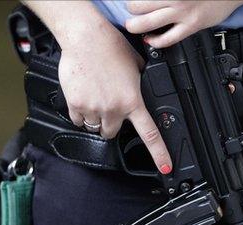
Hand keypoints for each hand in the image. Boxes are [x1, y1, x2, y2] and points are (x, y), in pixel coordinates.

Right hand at [59, 23, 171, 173]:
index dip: (159, 154)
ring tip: (94, 98)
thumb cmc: (110, 47)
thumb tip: (140, 93)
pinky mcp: (77, 106)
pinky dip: (80, 113)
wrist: (85, 38)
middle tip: (107, 108)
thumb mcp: (135, 66)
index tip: (165, 167)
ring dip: (95, 119)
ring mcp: (94, 109)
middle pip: (111, 133)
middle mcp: (114, 109)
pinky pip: (78, 120)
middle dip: (110, 125)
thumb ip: (138, 86)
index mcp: (132, 101)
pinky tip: (83, 97)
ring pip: (94, 128)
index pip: (150, 134)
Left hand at [126, 0, 242, 47]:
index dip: (133, 0)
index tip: (131, 3)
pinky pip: (167, 39)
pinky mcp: (191, 26)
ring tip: (132, 26)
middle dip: (131, 10)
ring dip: (135, 26)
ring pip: (148, 23)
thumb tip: (150, 2)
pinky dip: (154, 41)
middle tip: (131, 12)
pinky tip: (149, 39)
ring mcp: (183, 13)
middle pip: (139, 6)